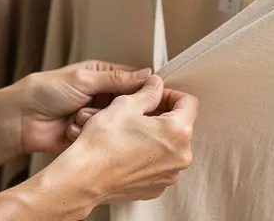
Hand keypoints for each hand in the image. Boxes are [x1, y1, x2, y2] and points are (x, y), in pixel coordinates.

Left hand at [2, 61, 153, 154]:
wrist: (21, 119)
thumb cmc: (45, 91)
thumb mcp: (83, 79)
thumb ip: (116, 78)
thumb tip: (146, 74)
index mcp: (100, 75)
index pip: (133, 80)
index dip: (145, 89)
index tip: (156, 96)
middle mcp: (101, 96)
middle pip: (128, 104)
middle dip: (120, 108)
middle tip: (115, 109)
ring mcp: (96, 117)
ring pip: (116, 122)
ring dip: (99, 120)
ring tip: (80, 115)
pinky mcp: (90, 136)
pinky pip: (102, 137)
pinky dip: (90, 133)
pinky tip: (74, 129)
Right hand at [63, 75, 197, 203]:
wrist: (85, 177)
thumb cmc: (103, 143)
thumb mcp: (125, 104)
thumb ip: (148, 92)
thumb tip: (156, 85)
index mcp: (178, 131)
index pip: (188, 103)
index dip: (169, 94)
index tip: (155, 95)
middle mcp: (181, 156)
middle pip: (180, 126)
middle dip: (161, 116)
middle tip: (137, 112)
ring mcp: (169, 175)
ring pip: (169, 146)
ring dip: (155, 136)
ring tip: (130, 132)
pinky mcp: (157, 187)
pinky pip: (159, 164)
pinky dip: (148, 155)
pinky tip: (127, 150)